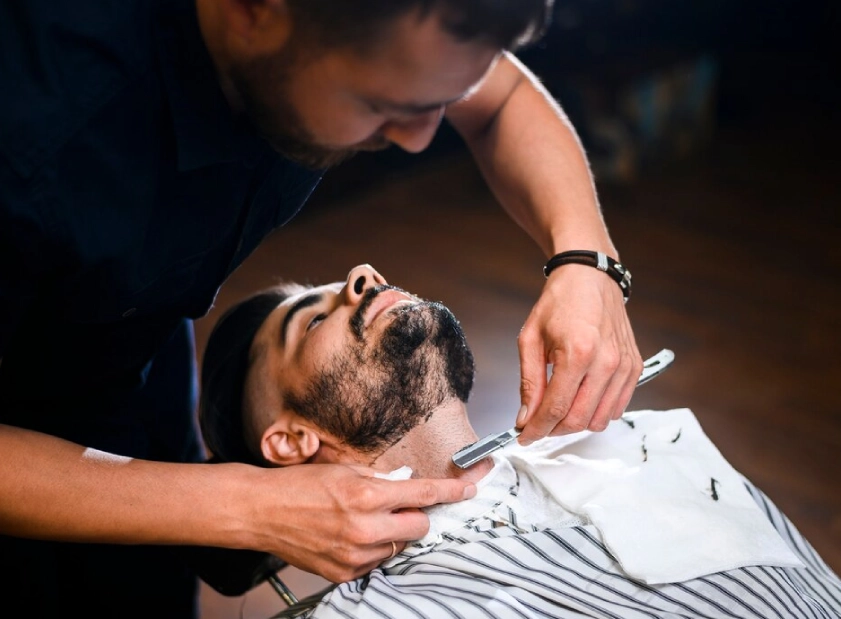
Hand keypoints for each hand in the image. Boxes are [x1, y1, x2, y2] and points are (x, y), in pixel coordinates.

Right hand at [251, 463, 474, 581]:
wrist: (262, 511)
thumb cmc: (300, 485)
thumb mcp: (345, 470)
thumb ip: (381, 480)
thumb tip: (409, 487)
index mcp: (366, 495)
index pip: (423, 494)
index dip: (451, 491)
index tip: (468, 490)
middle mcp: (364, 528)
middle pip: (419, 528)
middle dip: (415, 516)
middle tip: (396, 506)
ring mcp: (354, 555)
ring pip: (399, 547)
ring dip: (393, 534)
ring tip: (364, 520)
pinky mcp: (344, 573)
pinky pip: (377, 562)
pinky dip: (374, 549)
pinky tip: (351, 535)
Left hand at [515, 264, 642, 443]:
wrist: (590, 277)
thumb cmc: (559, 303)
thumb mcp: (530, 339)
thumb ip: (529, 382)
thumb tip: (525, 418)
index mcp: (577, 353)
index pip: (555, 408)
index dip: (536, 429)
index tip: (523, 436)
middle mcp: (606, 362)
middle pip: (579, 419)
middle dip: (553, 429)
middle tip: (537, 423)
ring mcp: (625, 366)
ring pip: (600, 420)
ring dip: (575, 422)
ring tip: (558, 408)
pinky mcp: (635, 368)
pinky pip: (617, 408)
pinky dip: (597, 411)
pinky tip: (580, 397)